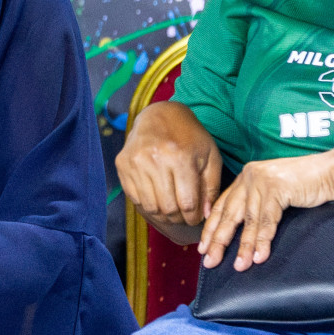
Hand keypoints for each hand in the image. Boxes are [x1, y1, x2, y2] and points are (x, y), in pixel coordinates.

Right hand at [117, 101, 223, 243]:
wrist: (159, 115)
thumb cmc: (189, 137)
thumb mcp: (210, 157)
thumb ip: (210, 187)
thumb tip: (204, 215)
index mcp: (180, 158)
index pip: (187, 203)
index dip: (193, 217)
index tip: (196, 218)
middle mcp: (155, 160)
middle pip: (167, 208)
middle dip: (179, 219)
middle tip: (184, 217)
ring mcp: (136, 163)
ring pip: (150, 207)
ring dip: (163, 215)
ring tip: (172, 212)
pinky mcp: (123, 165)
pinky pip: (135, 198)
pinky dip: (148, 205)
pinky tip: (158, 201)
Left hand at [198, 151, 333, 270]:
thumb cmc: (308, 185)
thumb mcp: (275, 193)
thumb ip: (259, 206)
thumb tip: (246, 235)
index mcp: (245, 177)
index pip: (222, 205)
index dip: (212, 227)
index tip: (204, 247)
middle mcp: (248, 177)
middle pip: (228, 214)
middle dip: (218, 240)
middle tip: (210, 261)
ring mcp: (261, 181)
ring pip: (248, 220)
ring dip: (243, 246)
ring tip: (239, 266)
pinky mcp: (277, 187)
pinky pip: (267, 220)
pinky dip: (263, 240)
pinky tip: (259, 256)